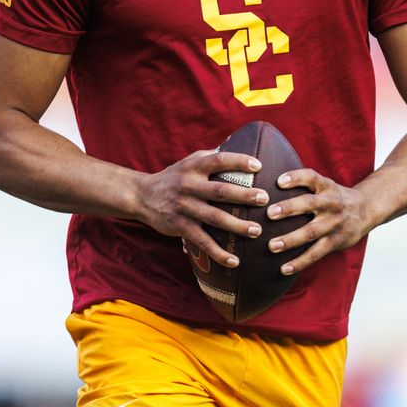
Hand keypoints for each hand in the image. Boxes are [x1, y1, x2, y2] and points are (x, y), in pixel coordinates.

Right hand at [135, 149, 269, 267]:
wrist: (142, 196)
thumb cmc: (174, 177)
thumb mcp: (189, 161)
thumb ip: (211, 156)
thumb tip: (240, 145)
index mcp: (194, 167)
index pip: (219, 160)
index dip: (239, 161)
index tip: (259, 166)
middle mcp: (189, 185)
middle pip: (221, 191)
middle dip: (244, 196)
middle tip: (265, 199)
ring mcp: (184, 207)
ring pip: (215, 218)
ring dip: (237, 226)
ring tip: (257, 231)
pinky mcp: (180, 227)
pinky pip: (202, 241)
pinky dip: (218, 253)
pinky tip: (235, 261)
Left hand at [264, 169, 373, 275]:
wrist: (366, 209)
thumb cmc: (335, 196)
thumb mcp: (325, 184)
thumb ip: (304, 184)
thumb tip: (268, 185)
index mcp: (326, 186)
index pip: (311, 177)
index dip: (296, 177)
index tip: (279, 181)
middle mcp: (331, 203)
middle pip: (309, 204)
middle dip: (289, 208)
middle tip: (269, 214)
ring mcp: (333, 224)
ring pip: (311, 232)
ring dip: (290, 240)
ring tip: (272, 246)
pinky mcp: (335, 242)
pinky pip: (316, 253)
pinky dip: (300, 262)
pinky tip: (284, 268)